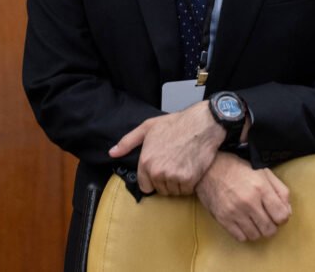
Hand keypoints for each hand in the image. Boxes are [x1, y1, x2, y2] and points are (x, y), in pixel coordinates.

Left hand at [108, 101, 224, 194]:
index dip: (152, 179)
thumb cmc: (176, 124)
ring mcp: (173, 176)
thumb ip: (128, 142)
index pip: (145, 186)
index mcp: (146, 161)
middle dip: (166, 181)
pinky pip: (186, 191)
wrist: (202, 124)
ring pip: (173, 192)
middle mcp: (157, 171)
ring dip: (177, 184)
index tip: (160, 171)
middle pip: (160, 190)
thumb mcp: (148, 127)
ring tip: (182, 166)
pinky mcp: (189, 179)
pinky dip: (189, 184)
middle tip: (174, 165)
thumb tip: (112, 153)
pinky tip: (191, 170)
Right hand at [195, 152, 291, 241]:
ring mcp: (235, 212)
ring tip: (254, 220)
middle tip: (265, 217)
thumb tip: (288, 211)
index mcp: (261, 187)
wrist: (209, 168)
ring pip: (256, 236)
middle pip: (270, 229)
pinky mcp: (223, 219)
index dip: (282, 217)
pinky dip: (245, 233)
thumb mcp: (263, 172)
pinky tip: (243, 222)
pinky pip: (241, 237)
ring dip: (258, 230)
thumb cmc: (237, 168)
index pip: (282, 216)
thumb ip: (280, 190)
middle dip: (271, 225)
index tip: (276, 213)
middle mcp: (249, 202)